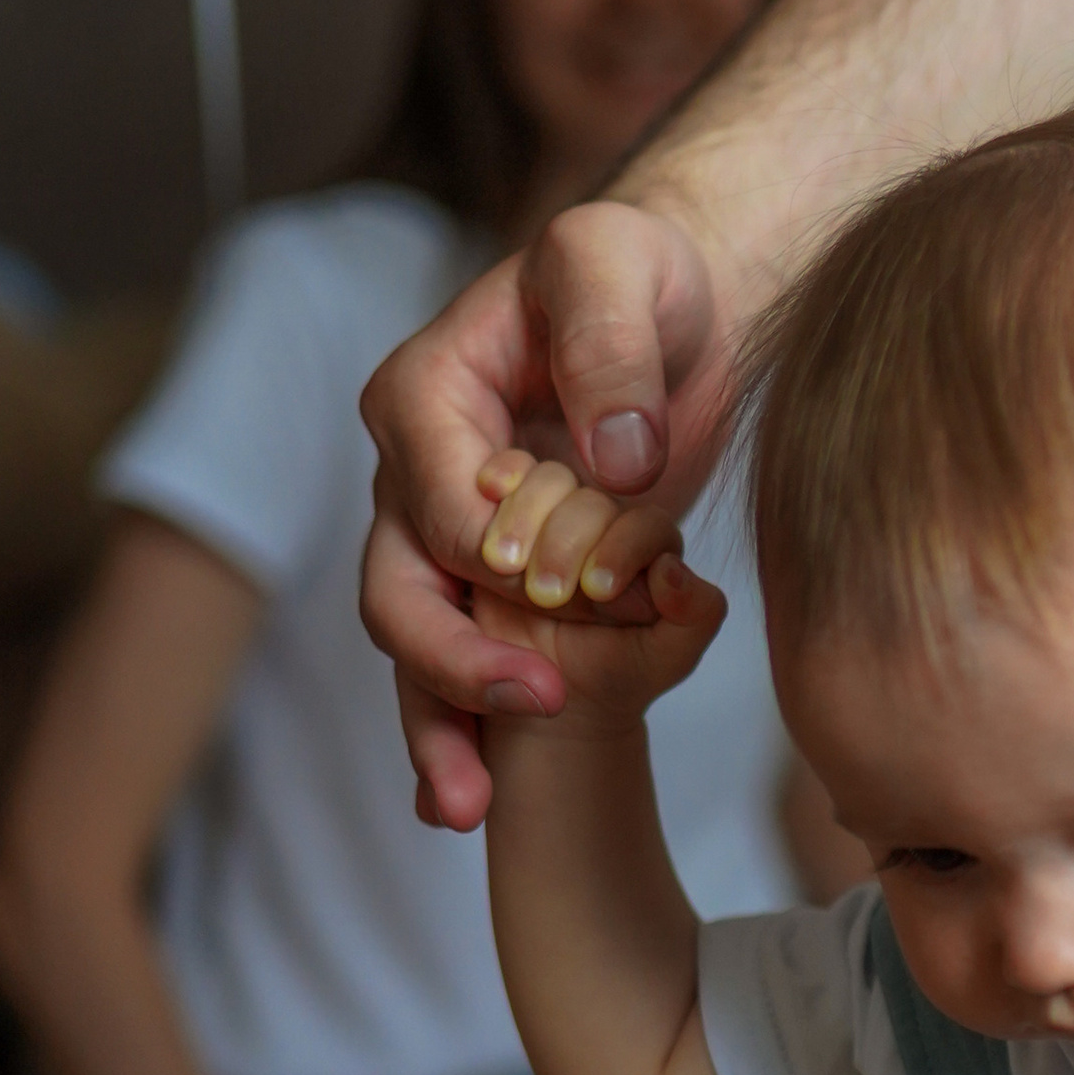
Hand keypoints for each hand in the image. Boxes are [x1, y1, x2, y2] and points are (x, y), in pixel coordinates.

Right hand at [359, 199, 725, 834]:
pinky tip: (472, 805)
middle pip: (399, 589)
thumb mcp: (618, 265)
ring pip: (419, 650)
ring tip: (466, 808)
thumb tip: (618, 461)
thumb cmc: (638, 275)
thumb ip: (609, 347)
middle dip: (452, 660)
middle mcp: (417, 479)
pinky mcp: (501, 591)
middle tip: (534, 699)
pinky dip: (468, 736)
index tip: (557, 585)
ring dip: (439, 731)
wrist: (674, 312)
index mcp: (426, 397)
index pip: (434, 494)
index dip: (488, 547)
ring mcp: (450, 545)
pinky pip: (468, 669)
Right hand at [468, 498, 725, 730]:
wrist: (537, 699)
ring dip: (528, 517)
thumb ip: (695, 618)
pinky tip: (490, 493)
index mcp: (652, 549)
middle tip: (545, 593)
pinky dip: (501, 478)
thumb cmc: (610, 676)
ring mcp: (554, 515)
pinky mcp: (507, 513)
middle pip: (593, 501)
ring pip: (549, 482)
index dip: (624, 549)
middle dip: (567, 543)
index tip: (597, 590)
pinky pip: (508, 475)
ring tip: (507, 567)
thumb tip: (676, 568)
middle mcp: (606, 524)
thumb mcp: (665, 660)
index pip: (647, 525)